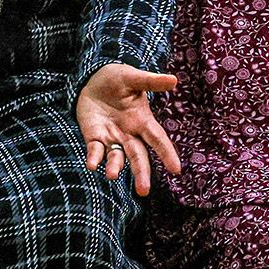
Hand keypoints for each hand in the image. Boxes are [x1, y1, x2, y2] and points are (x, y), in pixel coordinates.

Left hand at [77, 62, 181, 197]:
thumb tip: (173, 80)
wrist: (93, 80)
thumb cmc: (118, 79)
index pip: (157, 139)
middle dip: (141, 173)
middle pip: (138, 156)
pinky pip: (95, 151)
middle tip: (144, 191)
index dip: (167, 153)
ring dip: (115, 167)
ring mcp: (112, 137)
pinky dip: (94, 158)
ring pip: (117, 158)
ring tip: (112, 176)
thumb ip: (151, 82)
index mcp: (142, 121)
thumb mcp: (133, 78)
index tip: (176, 170)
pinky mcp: (94, 137)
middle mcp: (129, 134)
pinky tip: (92, 165)